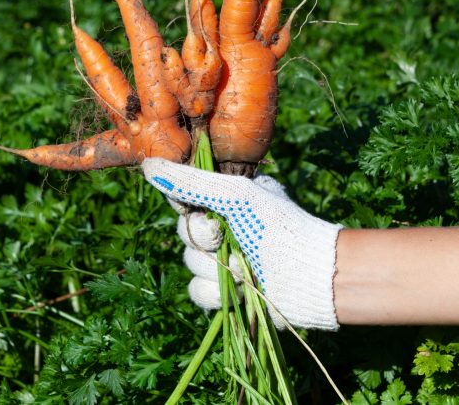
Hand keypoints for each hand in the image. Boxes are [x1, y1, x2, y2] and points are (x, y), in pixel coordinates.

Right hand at [142, 158, 343, 329]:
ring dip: (215, 267)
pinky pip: (197, 291)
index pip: (184, 196)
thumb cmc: (278, 227)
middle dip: (203, 238)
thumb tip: (148, 165)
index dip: (184, 204)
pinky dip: (217, 292)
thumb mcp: (236, 195)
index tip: (198, 208)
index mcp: (227, 198)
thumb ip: (192, 182)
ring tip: (245, 268)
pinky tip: (241, 289)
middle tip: (224, 237)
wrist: (310, 277)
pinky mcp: (225, 291)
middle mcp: (224, 226)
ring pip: (189, 263)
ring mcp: (224, 260)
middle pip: (183, 231)